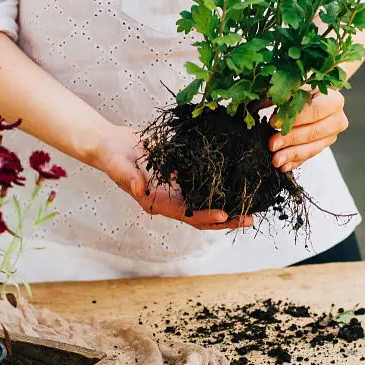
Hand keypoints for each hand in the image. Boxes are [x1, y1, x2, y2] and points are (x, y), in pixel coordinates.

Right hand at [95, 126, 253, 229]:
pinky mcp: (183, 174)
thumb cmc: (112, 158)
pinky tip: (241, 179)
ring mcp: (179, 188)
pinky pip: (205, 182)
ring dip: (229, 204)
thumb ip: (129, 179)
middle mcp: (172, 200)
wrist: (112, 144)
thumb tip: (141, 190)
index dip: (205, 216)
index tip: (224, 214)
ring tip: (252, 206)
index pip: (186, 215)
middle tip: (249, 219)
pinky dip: (222, 184)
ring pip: (208, 200)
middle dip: (226, 219)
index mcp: (158, 203)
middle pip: (203, 215)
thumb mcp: (118, 167)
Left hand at [268, 89, 348, 171]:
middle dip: (291, 139)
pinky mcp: (323, 147)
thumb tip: (261, 105)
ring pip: (312, 148)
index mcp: (334, 100)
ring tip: (275, 159)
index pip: (315, 111)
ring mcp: (331, 136)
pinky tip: (283, 166)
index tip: (274, 123)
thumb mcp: (293, 88)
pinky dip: (294, 162)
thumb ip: (281, 96)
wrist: (314, 99)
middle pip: (314, 132)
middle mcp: (337, 120)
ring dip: (292, 155)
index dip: (294, 118)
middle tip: (272, 144)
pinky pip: (308, 157)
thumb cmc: (303, 91)